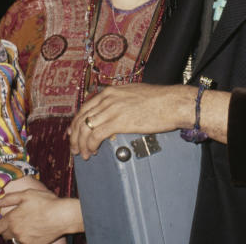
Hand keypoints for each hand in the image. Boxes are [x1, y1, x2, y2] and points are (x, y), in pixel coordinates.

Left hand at [0, 188, 80, 243]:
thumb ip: (9, 199)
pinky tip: (35, 230)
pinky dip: (27, 238)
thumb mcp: (27, 194)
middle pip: (5, 235)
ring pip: (14, 240)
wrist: (62, 216)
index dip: (1, 224)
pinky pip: (24, 243)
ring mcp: (24, 240)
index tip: (7, 221)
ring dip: (17, 234)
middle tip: (19, 222)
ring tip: (28, 226)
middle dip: (9, 229)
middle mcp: (15, 231)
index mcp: (12, 219)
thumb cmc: (46, 203)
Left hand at [68, 84, 190, 158]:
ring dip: (81, 144)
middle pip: (82, 118)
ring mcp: (111, 109)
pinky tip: (93, 152)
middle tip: (75, 148)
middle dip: (75, 136)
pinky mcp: (118, 121)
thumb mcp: (134, 94)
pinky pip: (95, 136)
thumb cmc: (160, 100)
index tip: (73, 133)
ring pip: (85, 128)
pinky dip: (90, 146)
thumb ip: (121, 102)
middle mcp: (108, 98)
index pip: (85, 107)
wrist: (172, 102)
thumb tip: (117, 113)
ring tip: (83, 154)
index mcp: (111, 92)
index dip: (77, 122)